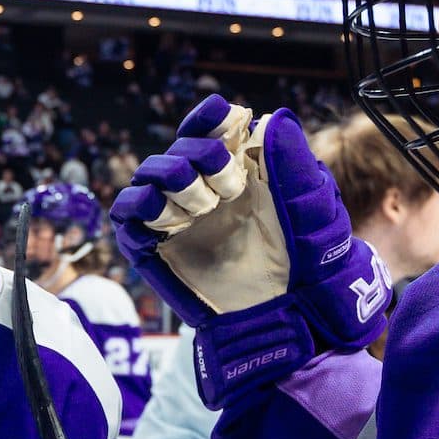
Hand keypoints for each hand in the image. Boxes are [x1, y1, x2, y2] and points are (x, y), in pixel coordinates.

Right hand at [109, 96, 389, 407]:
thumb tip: (271, 117)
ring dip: (167, 174)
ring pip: (148, 176)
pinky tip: (160, 210)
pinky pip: (126, 214)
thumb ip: (293, 163)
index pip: (211, 131)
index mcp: (241, 175)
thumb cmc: (307, 268)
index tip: (220, 116)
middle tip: (222, 177)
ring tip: (200, 200)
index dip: (208, 119)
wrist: (286, 321)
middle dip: (195, 154)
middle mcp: (206, 192)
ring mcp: (177, 220)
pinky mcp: (152, 249)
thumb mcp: (313, 211)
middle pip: (179, 150)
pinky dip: (135, 203)